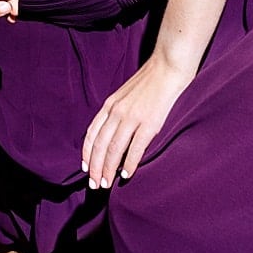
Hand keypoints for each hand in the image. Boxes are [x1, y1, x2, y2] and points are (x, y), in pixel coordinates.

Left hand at [80, 54, 192, 188]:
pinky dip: (129, 164)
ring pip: (113, 150)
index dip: (86, 153)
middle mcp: (116, 112)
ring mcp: (131, 118)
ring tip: (106, 183)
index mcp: (109, 105)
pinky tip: (127, 175)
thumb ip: (116, 112)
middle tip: (94, 184)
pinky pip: (135, 148)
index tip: (85, 168)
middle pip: (99, 145)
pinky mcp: (148, 123)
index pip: (92, 134)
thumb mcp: (125, 95)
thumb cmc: (148, 83)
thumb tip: (112, 133)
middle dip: (94, 167)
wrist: (167, 68)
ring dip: (108, 169)